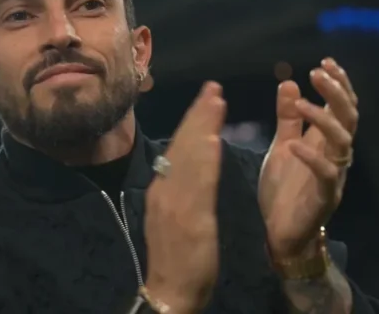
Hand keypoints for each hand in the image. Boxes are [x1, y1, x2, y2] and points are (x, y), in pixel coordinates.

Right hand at [144, 81, 225, 312]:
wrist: (169, 290)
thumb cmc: (176, 257)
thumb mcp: (171, 217)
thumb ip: (178, 191)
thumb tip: (183, 166)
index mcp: (162, 189)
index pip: (177, 148)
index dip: (191, 122)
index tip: (204, 100)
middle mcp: (165, 190)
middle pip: (182, 145)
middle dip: (198, 115)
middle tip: (213, 87)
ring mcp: (174, 202)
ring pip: (189, 157)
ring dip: (203, 126)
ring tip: (215, 100)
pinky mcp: (189, 217)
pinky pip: (198, 182)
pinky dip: (205, 158)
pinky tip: (213, 138)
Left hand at [259, 58, 358, 258]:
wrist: (280, 233)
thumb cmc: (284, 189)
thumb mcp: (281, 145)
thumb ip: (287, 118)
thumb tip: (288, 82)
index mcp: (324, 141)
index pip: (340, 107)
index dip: (337, 84)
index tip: (324, 63)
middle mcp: (334, 154)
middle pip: (348, 118)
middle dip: (335, 93)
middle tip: (317, 73)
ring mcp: (332, 175)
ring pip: (343, 141)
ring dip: (323, 119)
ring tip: (301, 103)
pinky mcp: (324, 197)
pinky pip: (326, 174)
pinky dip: (311, 158)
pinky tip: (294, 145)